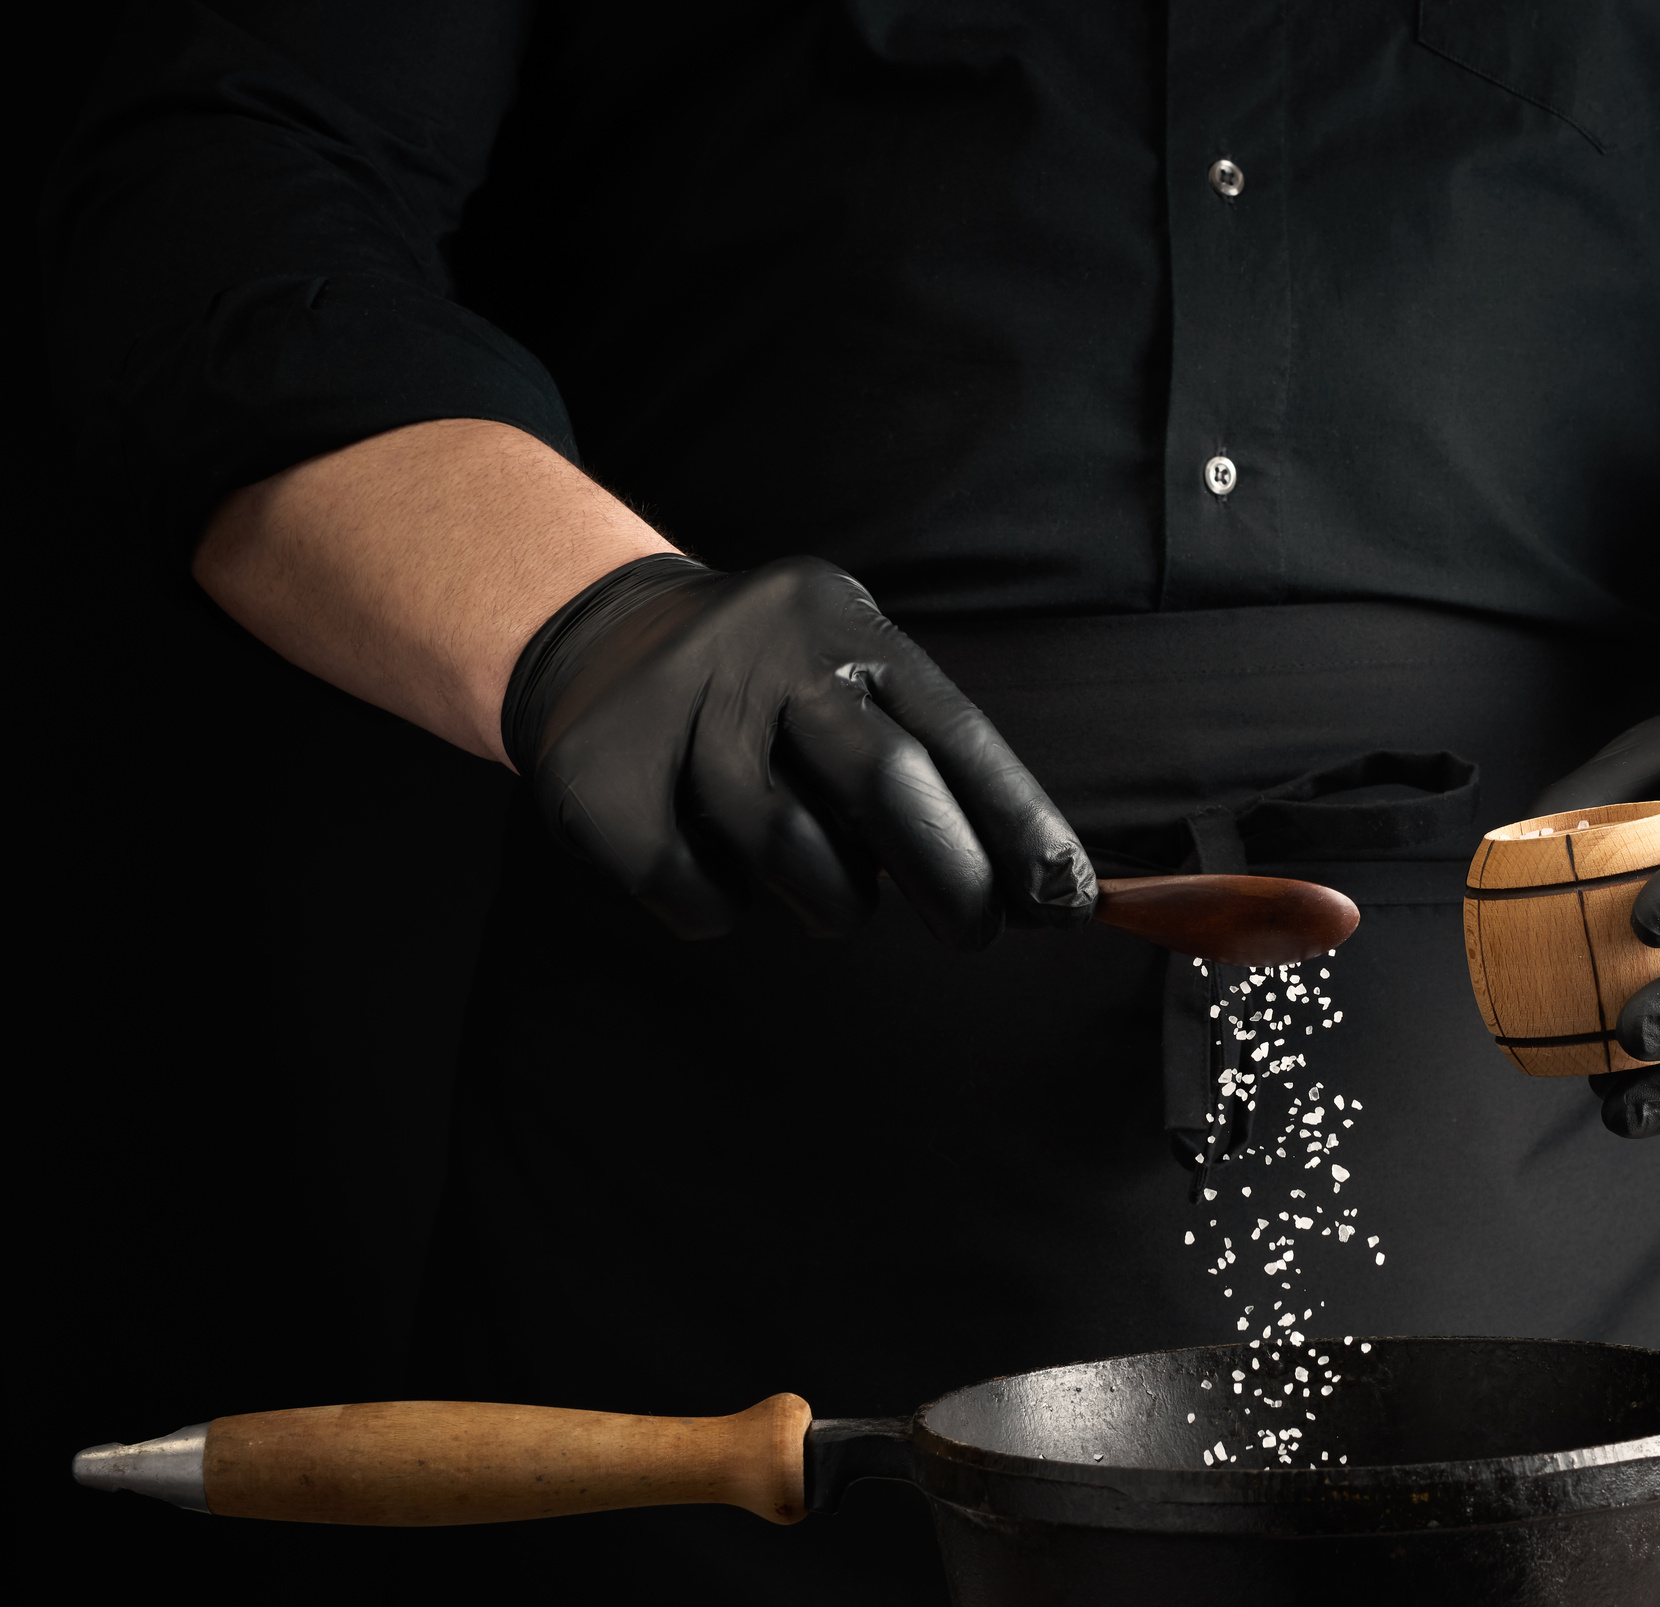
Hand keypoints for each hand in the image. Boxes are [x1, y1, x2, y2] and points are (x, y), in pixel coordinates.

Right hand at [500, 553, 1094, 944]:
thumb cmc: (764, 689)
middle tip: (976, 932)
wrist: (594, 636)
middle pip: (883, 784)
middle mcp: (758, 648)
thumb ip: (923, 762)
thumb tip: (1033, 884)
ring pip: (791, 852)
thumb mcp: (845, 676)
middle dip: (950, 877)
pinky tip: (716, 865)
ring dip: (826, 898)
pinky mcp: (598, 777)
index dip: (1017, 822)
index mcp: (837, 622)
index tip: (1066, 896)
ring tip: (818, 883)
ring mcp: (671, 707)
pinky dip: (725, 906)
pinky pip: (698, 891)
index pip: (951, 731)